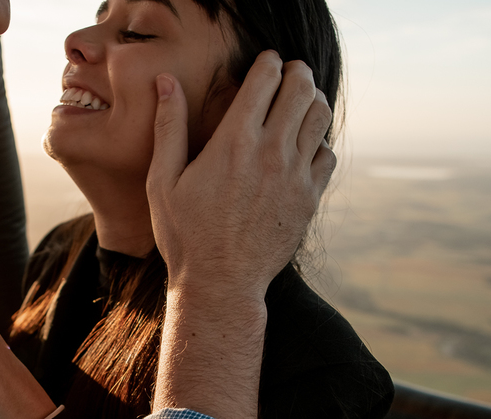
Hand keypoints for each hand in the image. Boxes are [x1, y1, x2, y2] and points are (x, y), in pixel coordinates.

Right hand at [147, 52, 334, 300]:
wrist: (220, 284)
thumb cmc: (185, 235)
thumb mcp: (163, 182)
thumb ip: (168, 128)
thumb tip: (165, 82)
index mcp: (234, 142)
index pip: (265, 79)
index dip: (269, 62)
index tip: (266, 62)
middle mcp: (271, 153)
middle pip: (301, 89)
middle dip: (296, 72)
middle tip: (289, 72)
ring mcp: (295, 176)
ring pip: (320, 117)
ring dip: (312, 100)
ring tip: (301, 100)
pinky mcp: (309, 199)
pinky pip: (327, 155)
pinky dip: (318, 142)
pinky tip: (303, 146)